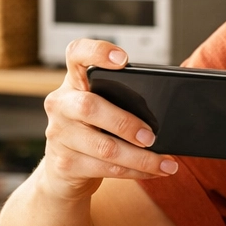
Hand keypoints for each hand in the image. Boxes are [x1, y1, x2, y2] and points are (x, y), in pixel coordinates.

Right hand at [40, 40, 177, 201]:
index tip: (123, 60)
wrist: (61, 174)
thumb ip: (120, 100)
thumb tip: (164, 111)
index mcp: (74, 83)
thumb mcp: (100, 109)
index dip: (97, 52)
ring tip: (166, 162)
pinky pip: (107, 169)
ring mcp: (59, 135)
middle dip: (126, 123)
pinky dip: (136, 171)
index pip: (76, 54)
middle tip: (151, 136)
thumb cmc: (90, 132)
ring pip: (104, 147)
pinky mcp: (65, 164)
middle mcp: (61, 105)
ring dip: (141, 157)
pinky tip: (153, 171)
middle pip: (90, 107)